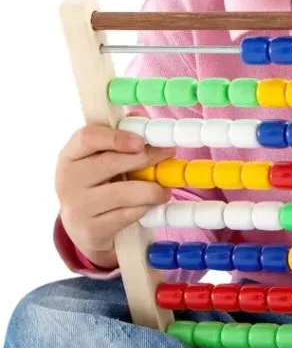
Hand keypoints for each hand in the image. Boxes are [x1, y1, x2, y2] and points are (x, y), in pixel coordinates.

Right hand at [55, 125, 169, 268]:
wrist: (85, 226)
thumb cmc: (101, 182)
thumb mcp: (103, 157)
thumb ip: (121, 136)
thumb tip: (141, 117)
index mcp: (70, 155)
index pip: (87, 138)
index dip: (116, 137)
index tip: (141, 141)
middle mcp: (67, 180)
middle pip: (109, 163)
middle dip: (145, 157)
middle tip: (168, 154)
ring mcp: (76, 206)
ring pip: (122, 193)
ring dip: (151, 189)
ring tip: (165, 188)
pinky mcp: (90, 229)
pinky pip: (126, 215)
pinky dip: (144, 208)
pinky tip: (151, 204)